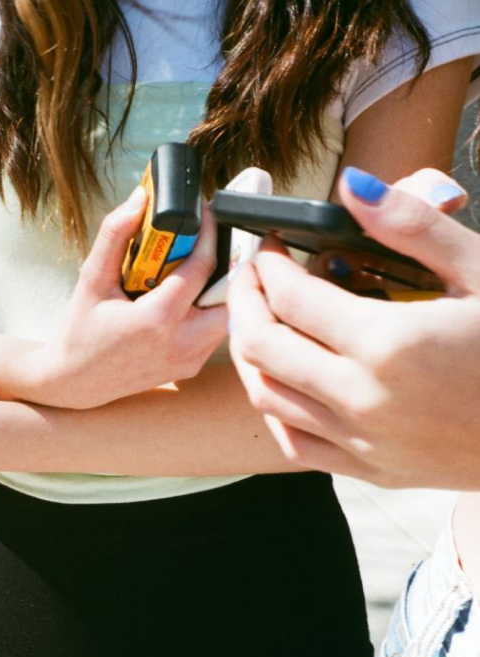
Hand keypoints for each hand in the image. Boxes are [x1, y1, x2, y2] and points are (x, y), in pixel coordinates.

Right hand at [27, 187, 228, 408]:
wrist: (76, 381)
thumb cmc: (81, 331)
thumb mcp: (92, 279)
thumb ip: (115, 236)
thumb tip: (139, 199)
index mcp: (156, 320)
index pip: (203, 267)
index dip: (209, 233)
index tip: (207, 212)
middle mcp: (180, 343)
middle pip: (229, 294)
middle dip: (225, 264)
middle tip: (207, 245)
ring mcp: (189, 360)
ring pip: (228, 315)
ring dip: (218, 288)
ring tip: (196, 270)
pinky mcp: (190, 368)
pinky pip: (215, 334)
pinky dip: (209, 311)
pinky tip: (188, 298)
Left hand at [229, 167, 479, 488]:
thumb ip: (414, 228)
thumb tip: (353, 186)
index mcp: (390, 344)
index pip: (290, 299)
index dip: (268, 264)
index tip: (271, 246)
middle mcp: (364, 398)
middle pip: (262, 347)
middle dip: (243, 301)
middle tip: (252, 275)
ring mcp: (364, 441)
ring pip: (268, 396)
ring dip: (252, 353)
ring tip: (263, 319)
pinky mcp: (373, 470)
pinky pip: (295, 443)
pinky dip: (278, 408)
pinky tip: (287, 379)